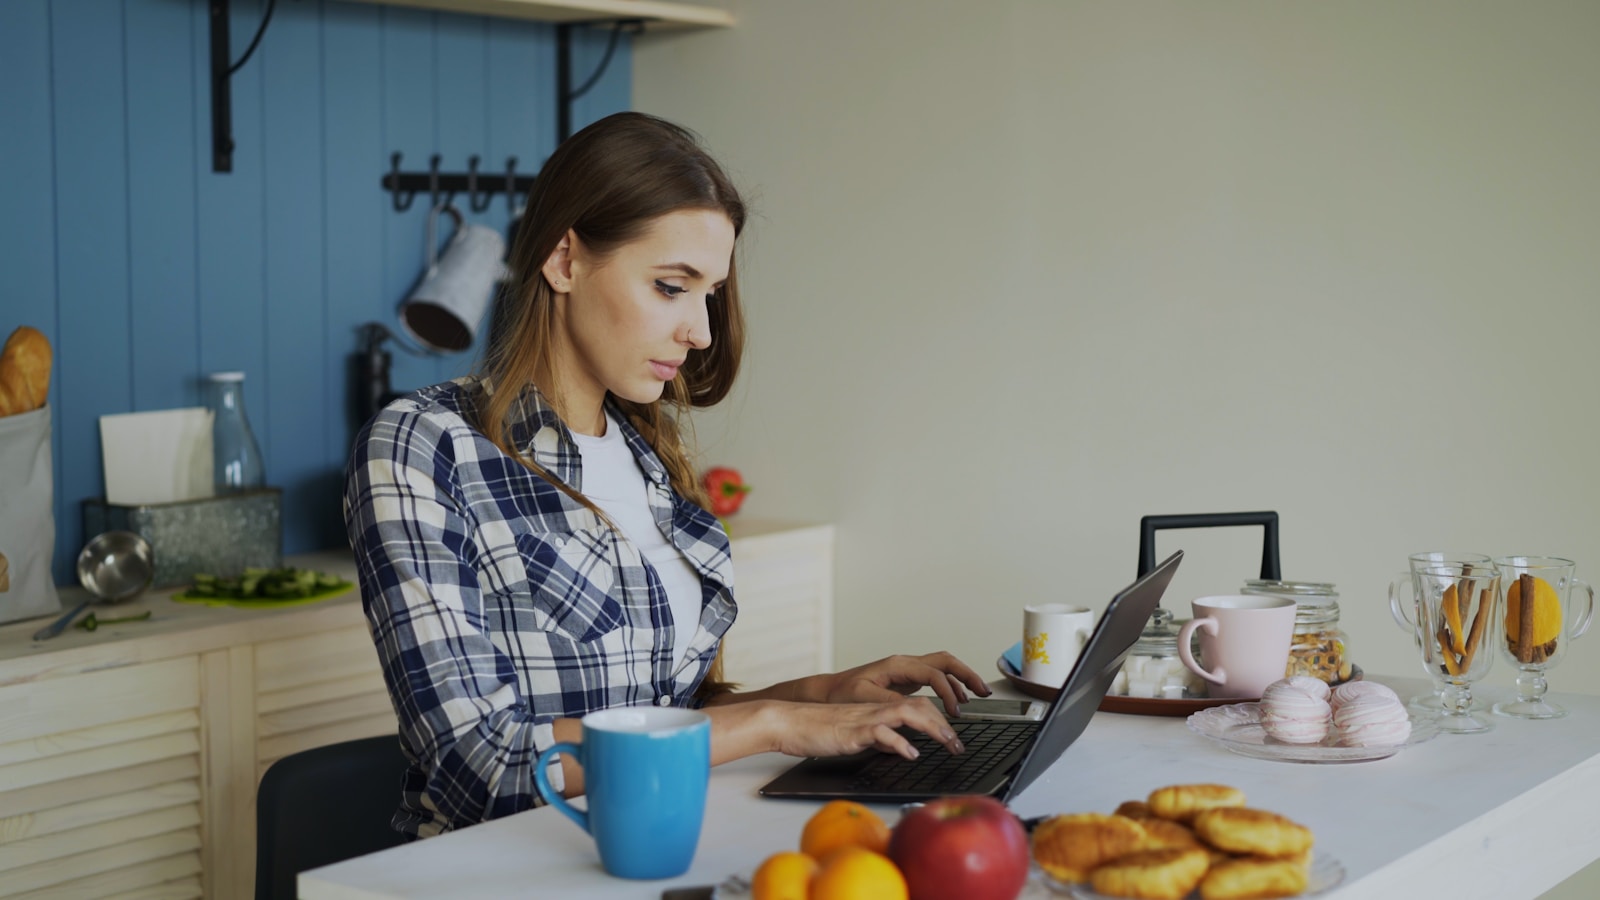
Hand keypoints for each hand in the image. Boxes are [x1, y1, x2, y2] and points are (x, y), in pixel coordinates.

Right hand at [764, 697, 966, 759]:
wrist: (789, 722)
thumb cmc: (818, 730)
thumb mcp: (857, 735)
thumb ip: (880, 738)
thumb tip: (900, 748)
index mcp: (877, 710)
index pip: (916, 706)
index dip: (939, 719)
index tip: (953, 738)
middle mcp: (875, 710)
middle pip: (920, 706)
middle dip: (945, 724)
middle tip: (959, 745)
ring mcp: (864, 719)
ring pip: (907, 713)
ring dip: (933, 728)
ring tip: (949, 744)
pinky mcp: (852, 731)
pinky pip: (881, 733)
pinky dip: (900, 743)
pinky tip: (911, 754)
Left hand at [813, 651, 991, 715]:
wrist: (828, 691)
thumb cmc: (842, 693)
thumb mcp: (865, 699)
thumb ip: (891, 702)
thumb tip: (916, 710)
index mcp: (897, 665)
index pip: (933, 673)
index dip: (948, 692)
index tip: (954, 712)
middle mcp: (904, 664)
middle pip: (945, 661)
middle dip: (967, 674)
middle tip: (984, 690)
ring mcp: (906, 670)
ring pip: (942, 667)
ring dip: (961, 679)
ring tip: (978, 695)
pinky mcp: (905, 680)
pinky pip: (935, 678)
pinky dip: (949, 687)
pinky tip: (956, 701)